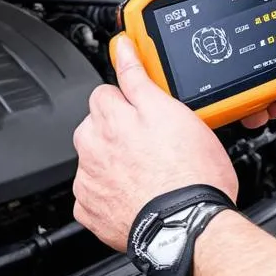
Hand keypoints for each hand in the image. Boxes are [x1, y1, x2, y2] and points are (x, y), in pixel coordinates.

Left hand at [72, 35, 237, 252]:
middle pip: (97, 127)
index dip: (130, 103)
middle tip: (154, 147)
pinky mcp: (90, 212)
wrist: (187, 228)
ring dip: (114, 163)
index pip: (105, 93)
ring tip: (149, 174)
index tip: (147, 116)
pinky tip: (135, 196)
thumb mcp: (171, 111)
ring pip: (96, 160)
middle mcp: (90, 148)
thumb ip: (137, 76)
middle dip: (119, 132)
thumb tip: (122, 48)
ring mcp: (88, 181)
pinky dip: (110, 194)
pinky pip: (94, 194)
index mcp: (107, 119)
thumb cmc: (188, 173)